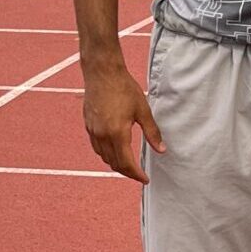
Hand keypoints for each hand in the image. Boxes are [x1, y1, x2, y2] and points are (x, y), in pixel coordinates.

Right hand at [83, 63, 164, 183]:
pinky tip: (114, 149)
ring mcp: (93, 131)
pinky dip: (106, 153)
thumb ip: (152, 132)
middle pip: (114, 164)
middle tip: (139, 173)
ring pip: (104, 157)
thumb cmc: (124, 88)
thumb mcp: (143, 110)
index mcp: (117, 133)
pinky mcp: (88, 125)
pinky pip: (97, 147)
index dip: (136, 174)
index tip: (145, 179)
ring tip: (128, 163)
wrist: (102, 72)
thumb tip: (161, 150)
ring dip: (116, 163)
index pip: (126, 163)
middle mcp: (102, 135)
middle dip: (127, 172)